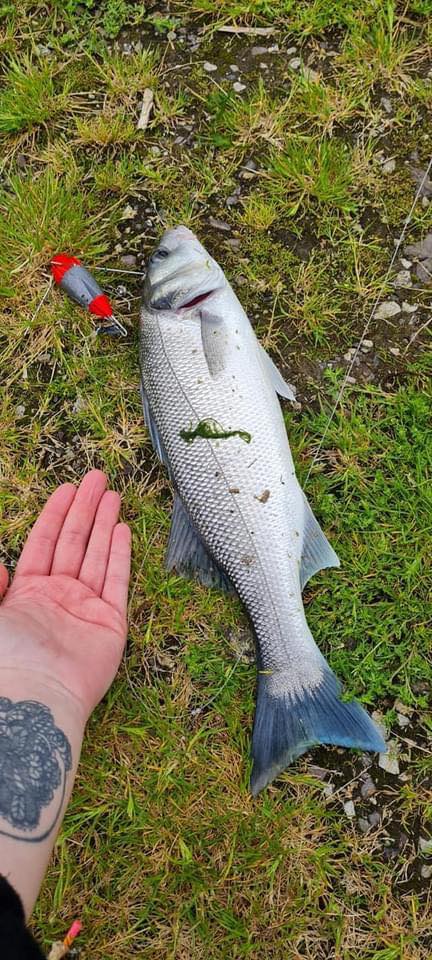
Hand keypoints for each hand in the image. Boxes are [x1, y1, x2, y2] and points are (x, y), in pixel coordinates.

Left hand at [0, 470, 130, 722]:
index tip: (67, 487)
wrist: (35, 695)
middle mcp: (58, 596)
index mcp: (28, 591)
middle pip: (74, 541)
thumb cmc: (7, 656)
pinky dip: (120, 555)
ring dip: (104, 524)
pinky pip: (117, 582)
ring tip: (113, 494)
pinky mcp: (109, 624)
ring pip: (97, 555)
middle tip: (97, 478)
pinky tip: (123, 530)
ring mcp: (85, 608)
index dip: (56, 513)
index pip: (44, 541)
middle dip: (85, 508)